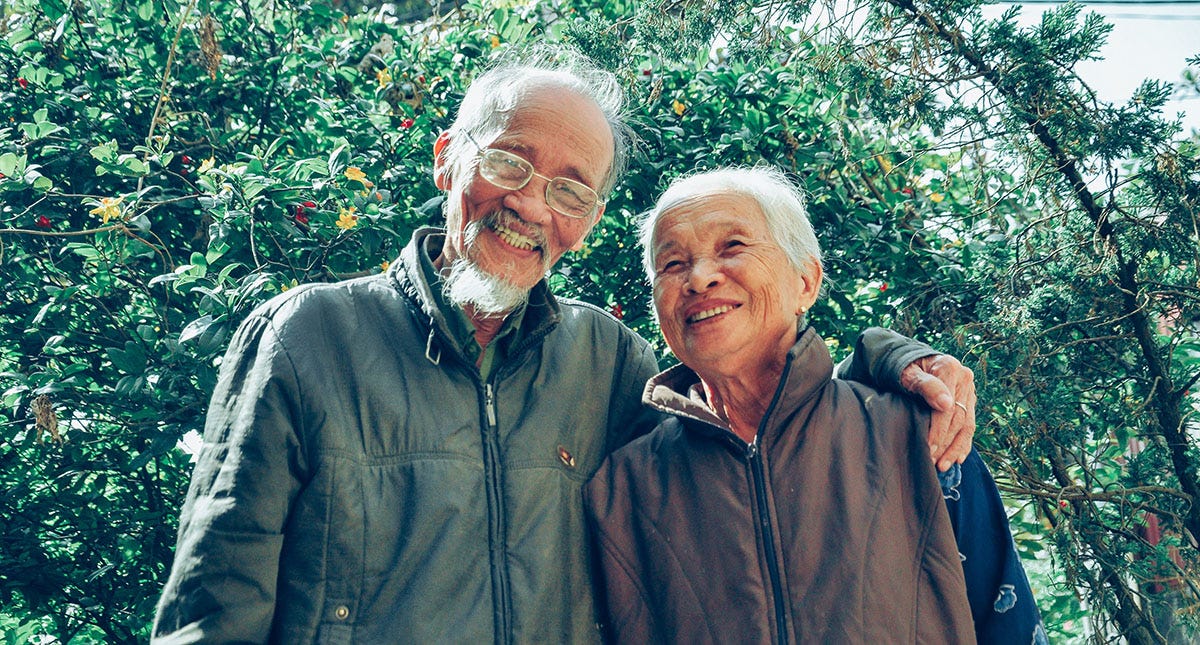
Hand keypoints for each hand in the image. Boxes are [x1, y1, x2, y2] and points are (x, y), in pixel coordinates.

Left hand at [898, 353, 975, 470]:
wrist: (909, 359)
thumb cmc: (903, 367)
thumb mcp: (907, 373)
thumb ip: (925, 385)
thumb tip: (946, 404)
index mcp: (950, 368)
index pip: (948, 407)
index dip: (938, 431)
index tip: (928, 448)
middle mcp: (964, 378)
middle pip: (958, 418)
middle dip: (945, 443)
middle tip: (932, 461)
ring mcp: (968, 390)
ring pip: (967, 425)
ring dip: (955, 448)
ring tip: (943, 466)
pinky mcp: (968, 400)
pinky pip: (969, 425)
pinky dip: (963, 443)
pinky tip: (957, 459)